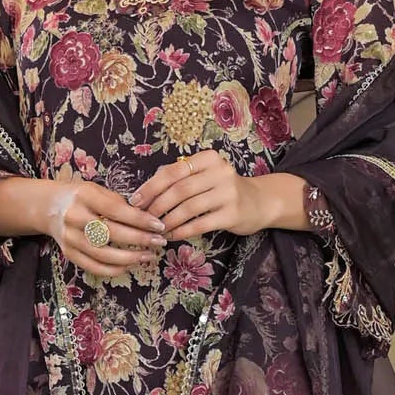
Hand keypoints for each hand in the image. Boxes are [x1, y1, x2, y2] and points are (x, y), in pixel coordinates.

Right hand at [39, 168, 167, 275]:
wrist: (50, 207)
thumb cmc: (82, 197)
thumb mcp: (98, 190)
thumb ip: (119, 204)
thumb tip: (147, 221)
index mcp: (84, 196)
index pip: (116, 210)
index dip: (140, 220)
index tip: (159, 226)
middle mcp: (74, 217)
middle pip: (111, 233)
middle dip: (139, 240)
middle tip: (159, 242)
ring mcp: (69, 237)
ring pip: (103, 254)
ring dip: (130, 258)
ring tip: (149, 256)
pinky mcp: (68, 253)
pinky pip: (94, 267)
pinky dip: (114, 270)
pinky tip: (130, 266)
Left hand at [129, 149, 268, 240]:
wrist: (260, 202)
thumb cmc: (224, 190)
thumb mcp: (205, 176)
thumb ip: (180, 179)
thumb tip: (144, 193)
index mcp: (208, 159)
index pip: (173, 171)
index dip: (151, 187)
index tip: (135, 201)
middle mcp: (220, 172)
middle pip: (179, 189)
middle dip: (157, 206)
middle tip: (143, 219)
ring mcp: (228, 193)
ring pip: (188, 208)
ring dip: (168, 221)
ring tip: (156, 230)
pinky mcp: (233, 214)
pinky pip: (201, 224)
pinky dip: (183, 231)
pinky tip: (172, 236)